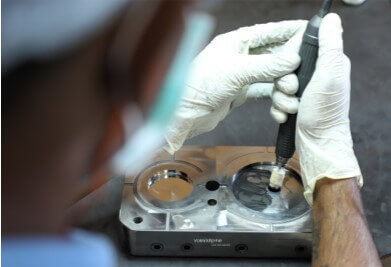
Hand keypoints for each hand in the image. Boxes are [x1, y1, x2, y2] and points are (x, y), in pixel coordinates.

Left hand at [164, 20, 306, 153]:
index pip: (268, 32)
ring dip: (283, 87)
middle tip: (298, 78)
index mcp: (236, 41)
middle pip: (274, 56)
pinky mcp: (240, 92)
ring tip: (288, 97)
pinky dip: (274, 99)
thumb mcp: (236, 71)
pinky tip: (280, 108)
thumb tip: (293, 59)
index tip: (307, 30)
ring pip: (271, 76)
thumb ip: (266, 65)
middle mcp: (239, 56)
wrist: (185, 114)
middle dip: (288, 67)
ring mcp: (241, 75)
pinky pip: (264, 91)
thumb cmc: (200, 85)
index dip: (288, 31)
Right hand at [295, 13, 362, 204]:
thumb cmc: (325, 113)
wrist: (316, 143)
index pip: (300, 47)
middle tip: (293, 91)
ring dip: (280, 98)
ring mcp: (303, 91)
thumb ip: (330, 46)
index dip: (290, 57)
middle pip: (284, 67)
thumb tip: (331, 19)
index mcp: (327, 63)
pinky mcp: (293, 104)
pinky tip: (285, 116)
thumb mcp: (329, 75)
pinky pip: (276, 100)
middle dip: (283, 82)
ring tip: (292, 108)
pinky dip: (278, 109)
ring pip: (278, 85)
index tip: (292, 69)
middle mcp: (315, 75)